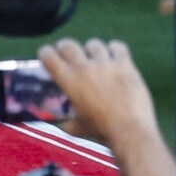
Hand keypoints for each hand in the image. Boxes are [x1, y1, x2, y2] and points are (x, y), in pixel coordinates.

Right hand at [37, 39, 159, 147]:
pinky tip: (115, 57)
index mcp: (70, 82)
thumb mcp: (78, 128)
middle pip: (69, 45)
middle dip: (65, 47)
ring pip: (94, 44)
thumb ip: (68, 123)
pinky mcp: (125, 64)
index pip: (49, 56)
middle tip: (68, 54)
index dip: (45, 53)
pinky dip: (114, 50)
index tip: (47, 56)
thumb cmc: (101, 130)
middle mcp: (85, 68)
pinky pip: (117, 46)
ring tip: (95, 58)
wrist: (129, 129)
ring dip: (92, 50)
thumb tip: (64, 123)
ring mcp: (106, 64)